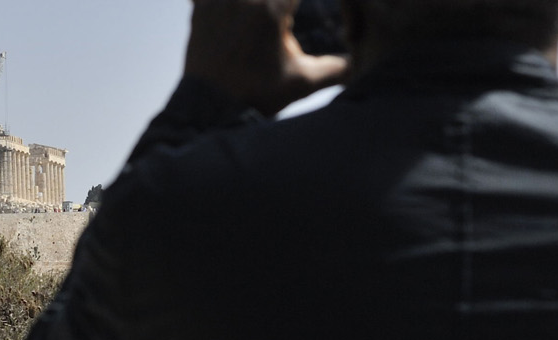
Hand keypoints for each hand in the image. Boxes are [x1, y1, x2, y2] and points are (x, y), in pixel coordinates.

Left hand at [185, 0, 349, 115]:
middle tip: (285, 14)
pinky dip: (222, 2)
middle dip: (281, 3)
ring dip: (259, 2)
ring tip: (264, 12)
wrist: (210, 110)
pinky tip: (233, 10)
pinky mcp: (200, 9)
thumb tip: (357, 63)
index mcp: (272, 8)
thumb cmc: (256, 95)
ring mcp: (218, 0)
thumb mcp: (302, 82)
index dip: (298, 2)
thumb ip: (334, 67)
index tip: (294, 11)